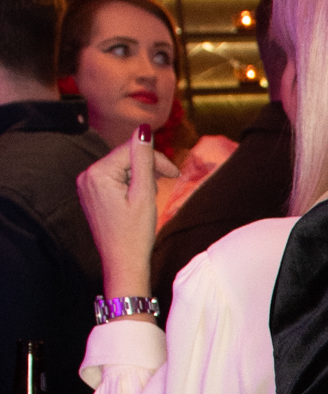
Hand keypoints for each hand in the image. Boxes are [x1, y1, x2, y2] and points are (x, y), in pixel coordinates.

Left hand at [75, 127, 161, 296]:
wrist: (123, 264)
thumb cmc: (135, 234)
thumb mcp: (144, 193)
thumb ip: (143, 158)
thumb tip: (144, 129)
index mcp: (97, 173)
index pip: (130, 150)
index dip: (155, 157)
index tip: (175, 173)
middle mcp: (86, 176)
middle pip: (124, 157)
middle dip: (146, 168)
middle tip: (165, 184)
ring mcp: (86, 186)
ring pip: (120, 168)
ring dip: (139, 177)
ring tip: (150, 197)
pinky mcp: (91, 195)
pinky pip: (113, 179)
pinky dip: (129, 185)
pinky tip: (138, 200)